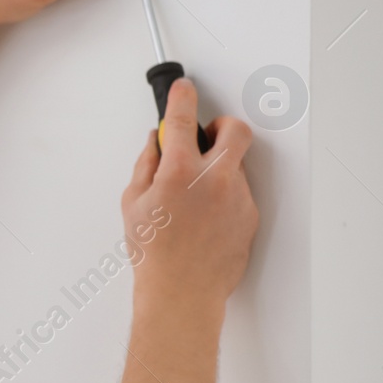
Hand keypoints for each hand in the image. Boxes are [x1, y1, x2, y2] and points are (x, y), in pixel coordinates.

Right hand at [121, 78, 258, 310]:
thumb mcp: (132, 204)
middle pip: (235, 130)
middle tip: (206, 137)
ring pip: (235, 165)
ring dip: (217, 169)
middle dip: (222, 126)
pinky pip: (238, 193)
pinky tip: (203, 218)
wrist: (183, 293)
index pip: (183, 118)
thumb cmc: (154, 255)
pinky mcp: (250, 215)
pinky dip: (223, 196)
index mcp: (181, 171)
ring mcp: (238, 197)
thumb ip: (145, 165)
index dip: (182, 97)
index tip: (182, 90)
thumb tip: (155, 144)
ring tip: (192, 198)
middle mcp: (216, 179)